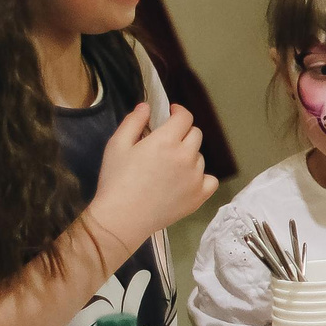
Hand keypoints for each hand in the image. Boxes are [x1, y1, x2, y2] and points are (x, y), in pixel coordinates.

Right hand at [89, 105, 214, 255]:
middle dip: (182, 133)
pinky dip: (201, 177)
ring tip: (169, 167)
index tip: (171, 113)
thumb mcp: (117, 145)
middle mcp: (187, 156)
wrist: (122, 218)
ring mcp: (196, 177)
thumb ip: (133, 122)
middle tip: (166, 142)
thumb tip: (147, 106)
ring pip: (199, 157)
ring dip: (188, 156)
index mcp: (167, 140)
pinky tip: (186, 181)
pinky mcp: (200, 196)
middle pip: (195, 134)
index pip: (184, 117)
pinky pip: (210, 180)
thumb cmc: (116, 181)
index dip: (178, 112)